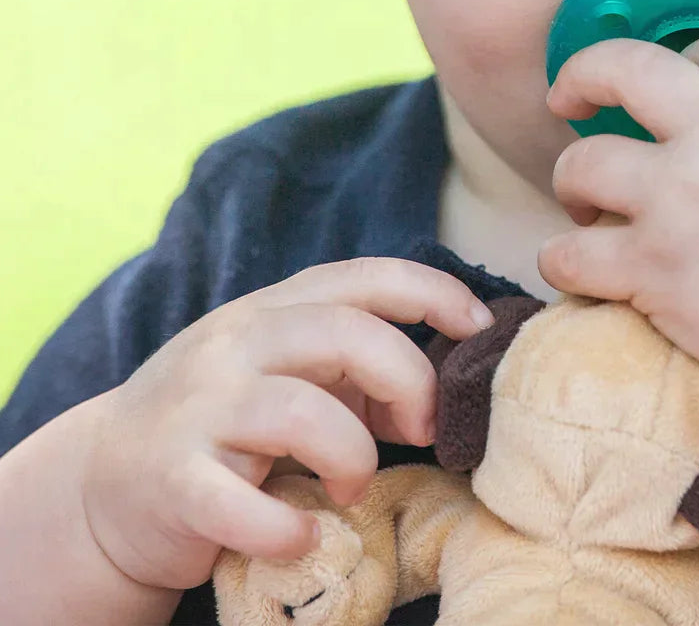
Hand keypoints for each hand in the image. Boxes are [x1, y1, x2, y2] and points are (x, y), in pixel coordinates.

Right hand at [80, 258, 493, 591]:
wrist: (102, 485)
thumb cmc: (228, 424)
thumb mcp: (293, 375)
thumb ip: (358, 368)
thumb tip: (438, 392)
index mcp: (276, 309)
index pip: (367, 276)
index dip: (436, 294)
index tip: (481, 329)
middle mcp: (236, 343)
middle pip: (345, 334)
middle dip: (408, 380)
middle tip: (421, 432)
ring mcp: (199, 407)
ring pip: (299, 412)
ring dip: (350, 457)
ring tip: (349, 489)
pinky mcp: (171, 479)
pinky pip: (239, 503)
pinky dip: (286, 528)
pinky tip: (301, 537)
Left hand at [539, 30, 698, 405]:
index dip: (686, 61)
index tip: (670, 87)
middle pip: (623, 67)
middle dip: (583, 74)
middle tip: (569, 97)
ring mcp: (676, 198)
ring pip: (579, 161)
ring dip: (573, 181)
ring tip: (586, 205)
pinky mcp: (649, 266)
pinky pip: (567, 253)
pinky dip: (562, 261)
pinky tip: (577, 269)